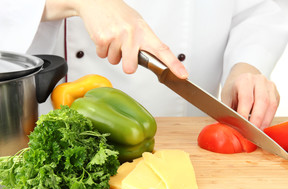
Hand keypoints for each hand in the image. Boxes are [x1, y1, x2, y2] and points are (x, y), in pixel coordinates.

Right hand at [42, 0, 187, 78]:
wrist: (97, 1)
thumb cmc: (119, 14)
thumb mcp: (138, 26)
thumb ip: (146, 43)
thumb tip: (155, 60)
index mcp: (144, 32)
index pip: (162, 50)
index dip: (174, 65)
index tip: (182, 74)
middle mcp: (132, 34)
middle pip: (130, 67)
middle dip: (127, 64)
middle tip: (125, 51)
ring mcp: (116, 36)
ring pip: (115, 61)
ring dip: (113, 53)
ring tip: (114, 37)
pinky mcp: (101, 38)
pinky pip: (102, 55)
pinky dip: (103, 49)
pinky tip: (105, 36)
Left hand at [221, 63, 278, 129]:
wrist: (243, 78)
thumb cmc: (234, 90)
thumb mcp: (227, 99)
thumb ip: (229, 112)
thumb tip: (231, 129)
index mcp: (244, 80)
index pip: (246, 98)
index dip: (245, 113)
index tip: (242, 127)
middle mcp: (259, 80)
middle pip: (262, 101)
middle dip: (257, 120)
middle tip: (252, 133)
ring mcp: (269, 86)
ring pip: (271, 105)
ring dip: (264, 121)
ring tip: (257, 133)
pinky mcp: (276, 93)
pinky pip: (275, 108)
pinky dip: (268, 119)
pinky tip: (262, 126)